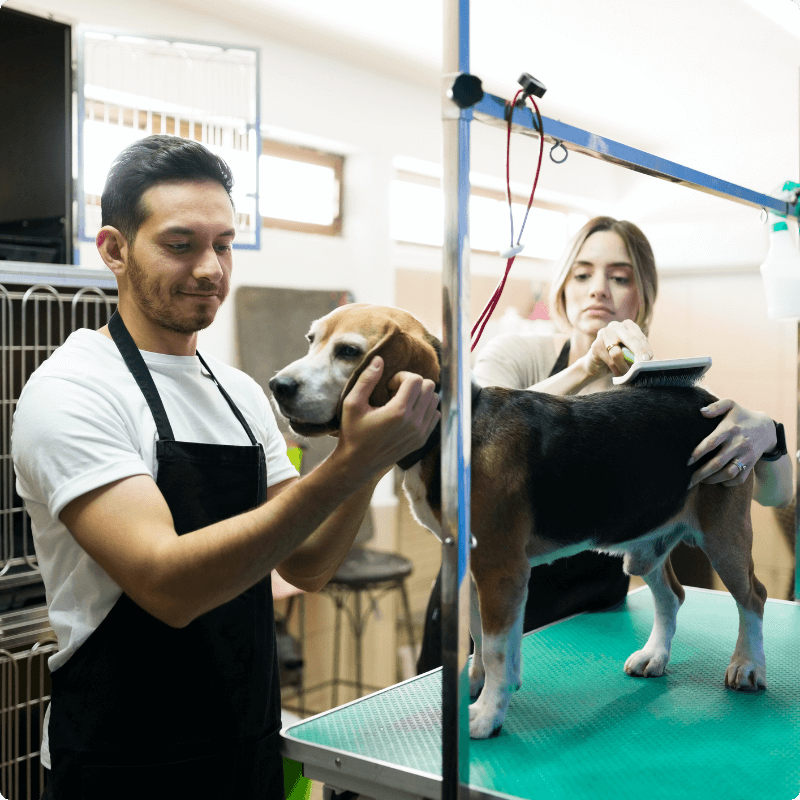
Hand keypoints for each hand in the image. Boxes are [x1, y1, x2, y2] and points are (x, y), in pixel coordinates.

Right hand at [336, 357, 440, 480]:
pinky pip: (435, 415)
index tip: (388, 386)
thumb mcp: (352, 403)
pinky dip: (424, 409)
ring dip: (420, 395)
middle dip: (412, 383)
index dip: (401, 376)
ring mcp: (420, 433)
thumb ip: (367, 379)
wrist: (358, 464)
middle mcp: (413, 423)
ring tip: (402, 402)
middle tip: (395, 392)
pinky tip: (407, 413)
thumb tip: (379, 359)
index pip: (416, 379)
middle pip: (429, 386)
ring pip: (434, 400)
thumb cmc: (352, 433)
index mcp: (398, 412)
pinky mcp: (422, 440)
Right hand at [582, 320, 653, 378]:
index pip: (639, 336)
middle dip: (639, 352)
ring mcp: (603, 334)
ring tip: (629, 374)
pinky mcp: (595, 346)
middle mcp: (615, 326)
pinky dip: (616, 369)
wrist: (595, 363)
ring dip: (624, 366)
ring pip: (617, 353)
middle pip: (630, 340)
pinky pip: (609, 360)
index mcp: (627, 325)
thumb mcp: (630, 352)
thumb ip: (639, 353)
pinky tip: (618, 374)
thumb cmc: (617, 357)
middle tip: (644, 363)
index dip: (645, 348)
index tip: (650, 358)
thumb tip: (654, 361)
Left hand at [687, 399, 775, 487]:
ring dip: (712, 480)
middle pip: (718, 462)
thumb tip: (701, 411)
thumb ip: (716, 406)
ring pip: (729, 473)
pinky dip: (727, 483)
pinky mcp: (751, 464)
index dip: (698, 452)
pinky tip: (717, 480)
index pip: (712, 442)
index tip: (687, 461)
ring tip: (700, 481)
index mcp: (730, 429)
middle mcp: (739, 443)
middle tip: (688, 480)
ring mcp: (746, 455)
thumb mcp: (731, 405)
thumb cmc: (741, 416)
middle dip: (701, 473)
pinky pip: (739, 478)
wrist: (767, 428)